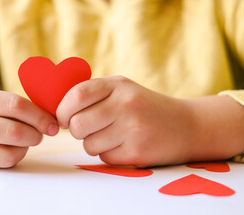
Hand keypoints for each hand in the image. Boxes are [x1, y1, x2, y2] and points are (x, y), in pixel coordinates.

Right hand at [0, 87, 58, 167]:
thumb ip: (11, 103)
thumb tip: (47, 115)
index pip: (15, 105)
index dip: (39, 115)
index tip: (52, 122)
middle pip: (14, 131)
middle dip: (37, 133)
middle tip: (43, 132)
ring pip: (10, 151)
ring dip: (28, 146)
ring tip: (29, 139)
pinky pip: (2, 162)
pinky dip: (17, 156)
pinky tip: (16, 148)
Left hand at [56, 76, 243, 167]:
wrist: (186, 126)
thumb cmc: (145, 107)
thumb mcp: (122, 89)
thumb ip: (92, 94)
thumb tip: (57, 111)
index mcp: (118, 85)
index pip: (76, 95)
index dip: (63, 110)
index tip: (66, 117)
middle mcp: (125, 104)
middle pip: (77, 125)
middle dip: (78, 130)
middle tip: (91, 128)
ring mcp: (133, 129)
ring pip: (88, 145)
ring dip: (94, 144)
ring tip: (114, 135)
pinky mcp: (137, 152)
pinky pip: (104, 158)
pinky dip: (109, 154)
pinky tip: (126, 144)